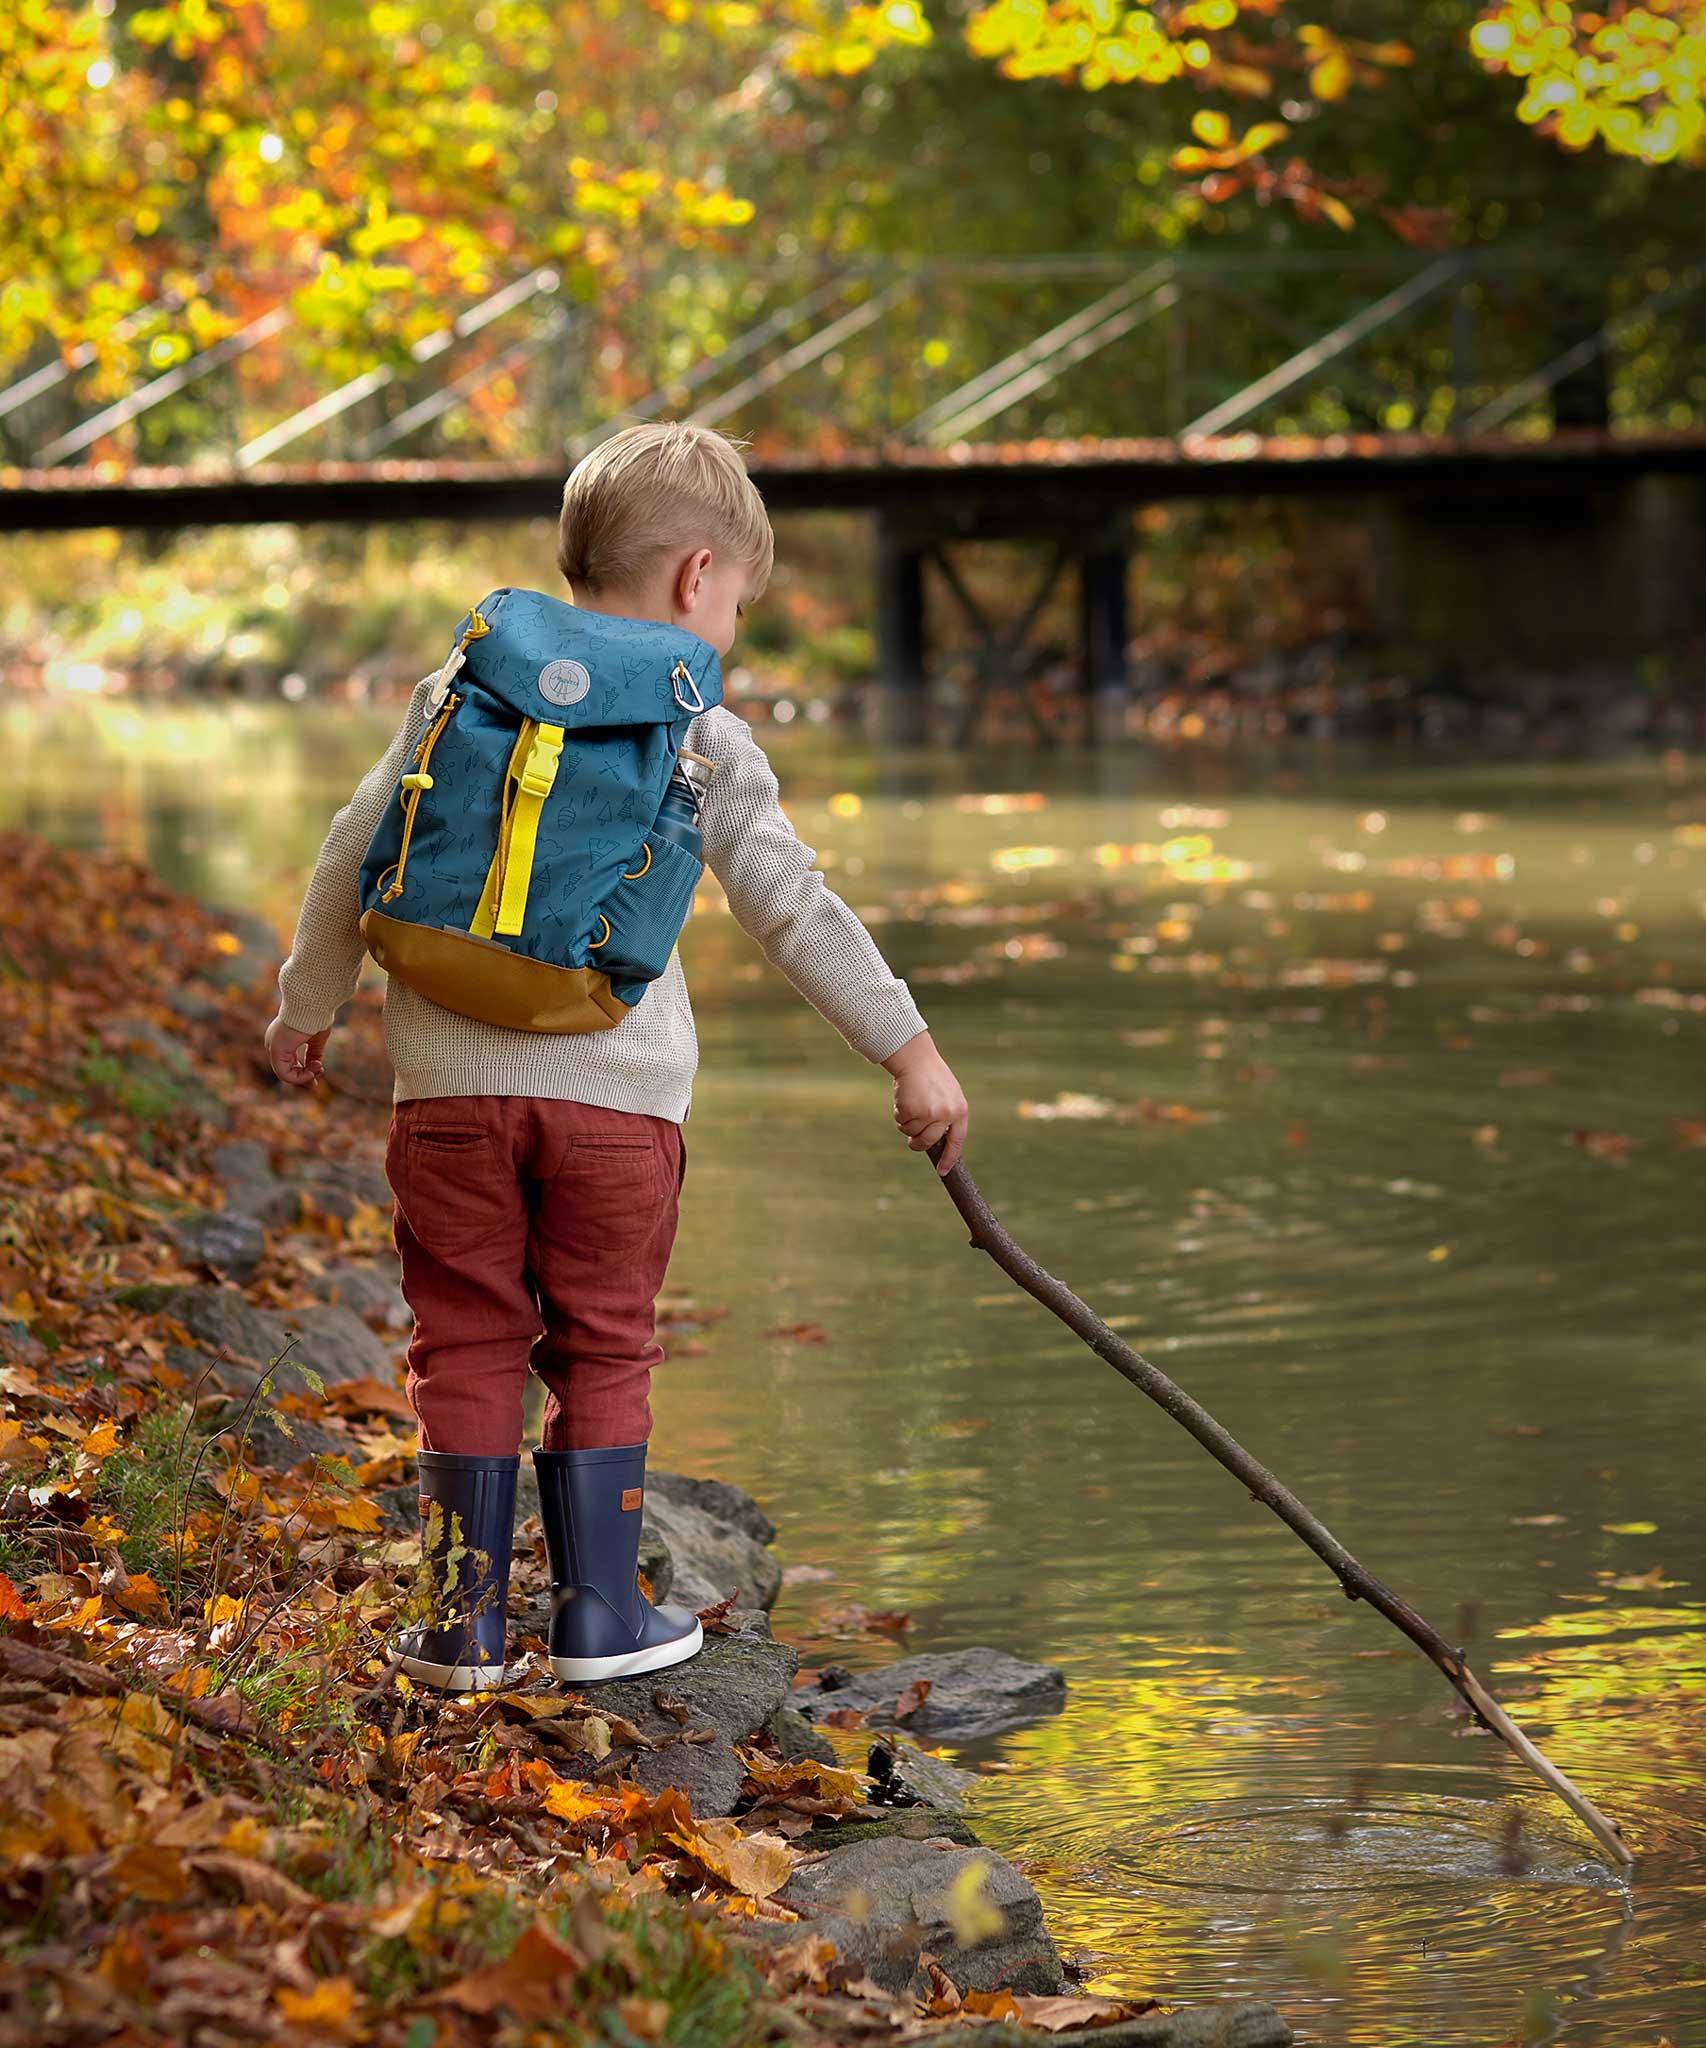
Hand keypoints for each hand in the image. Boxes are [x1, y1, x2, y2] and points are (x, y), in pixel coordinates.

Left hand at [265, 1014, 329, 1087]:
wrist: (313, 1004)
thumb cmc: (316, 1016)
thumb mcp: (316, 1039)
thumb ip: (314, 1053)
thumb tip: (316, 1067)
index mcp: (283, 1039)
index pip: (290, 1062)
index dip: (305, 1071)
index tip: (320, 1069)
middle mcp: (275, 1044)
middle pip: (287, 1070)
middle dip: (304, 1078)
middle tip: (316, 1081)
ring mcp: (273, 1047)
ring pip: (285, 1074)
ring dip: (304, 1077)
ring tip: (318, 1068)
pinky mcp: (276, 1051)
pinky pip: (284, 1074)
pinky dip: (300, 1077)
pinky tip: (312, 1071)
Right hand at [881, 1029, 967, 1176]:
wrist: (915, 1058)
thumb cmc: (931, 1076)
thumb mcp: (948, 1095)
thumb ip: (947, 1116)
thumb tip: (938, 1141)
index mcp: (960, 1111)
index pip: (957, 1141)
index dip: (949, 1158)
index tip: (943, 1171)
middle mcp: (947, 1114)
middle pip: (928, 1142)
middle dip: (917, 1143)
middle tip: (911, 1141)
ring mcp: (930, 1113)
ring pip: (912, 1132)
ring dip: (906, 1123)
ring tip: (909, 1104)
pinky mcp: (912, 1111)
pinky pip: (901, 1123)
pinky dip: (898, 1114)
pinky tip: (903, 1098)